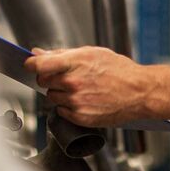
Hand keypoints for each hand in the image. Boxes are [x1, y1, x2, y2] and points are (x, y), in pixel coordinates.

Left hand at [24, 46, 154, 127]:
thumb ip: (61, 54)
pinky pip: (61, 111)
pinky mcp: (80, 117)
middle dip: (50, 77)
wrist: (139, 92)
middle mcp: (73, 82)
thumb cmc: (119, 70)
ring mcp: (76, 101)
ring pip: (51, 96)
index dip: (31, 64)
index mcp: (75, 63)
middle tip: (66, 76)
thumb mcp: (91, 53)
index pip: (39, 64)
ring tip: (80, 88)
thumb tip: (38, 53)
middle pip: (43, 80)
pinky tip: (84, 100)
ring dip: (59, 92)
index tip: (29, 64)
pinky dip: (68, 107)